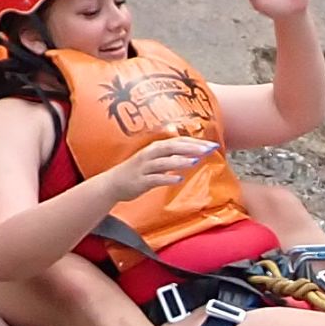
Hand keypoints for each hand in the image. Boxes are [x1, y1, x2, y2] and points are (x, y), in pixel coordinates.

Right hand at [102, 135, 217, 203]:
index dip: (195, 142)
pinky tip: (178, 180)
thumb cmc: (137, 171)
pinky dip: (167, 178)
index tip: (212, 145)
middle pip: (172, 147)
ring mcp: (145, 168)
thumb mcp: (154, 159)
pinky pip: (155, 179)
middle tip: (208, 149)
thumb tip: (191, 152)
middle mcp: (150, 154)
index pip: (178, 141)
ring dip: (180, 161)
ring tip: (195, 162)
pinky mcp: (141, 181)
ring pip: (164, 162)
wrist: (113, 184)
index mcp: (155, 148)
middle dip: (191, 148)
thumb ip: (171, 155)